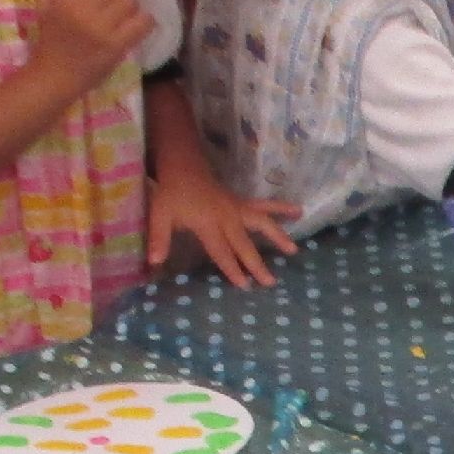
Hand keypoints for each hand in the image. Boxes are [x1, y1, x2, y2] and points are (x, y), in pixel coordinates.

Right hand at [31, 0, 153, 89]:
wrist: (54, 77)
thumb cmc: (49, 43)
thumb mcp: (42, 9)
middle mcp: (84, 9)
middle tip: (117, 3)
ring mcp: (101, 28)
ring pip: (129, 1)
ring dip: (131, 6)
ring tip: (126, 15)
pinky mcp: (115, 45)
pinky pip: (140, 24)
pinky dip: (146, 21)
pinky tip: (142, 23)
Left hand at [148, 165, 297, 289]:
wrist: (183, 168)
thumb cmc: (171, 195)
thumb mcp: (160, 215)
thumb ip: (159, 238)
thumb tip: (154, 262)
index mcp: (208, 223)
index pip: (221, 250)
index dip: (231, 268)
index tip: (243, 285)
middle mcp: (227, 217)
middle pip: (244, 244)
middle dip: (256, 263)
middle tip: (270, 282)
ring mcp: (238, 209)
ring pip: (262, 223)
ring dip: (277, 236)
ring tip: (293, 250)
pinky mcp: (243, 203)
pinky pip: (265, 206)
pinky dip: (282, 208)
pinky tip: (299, 211)